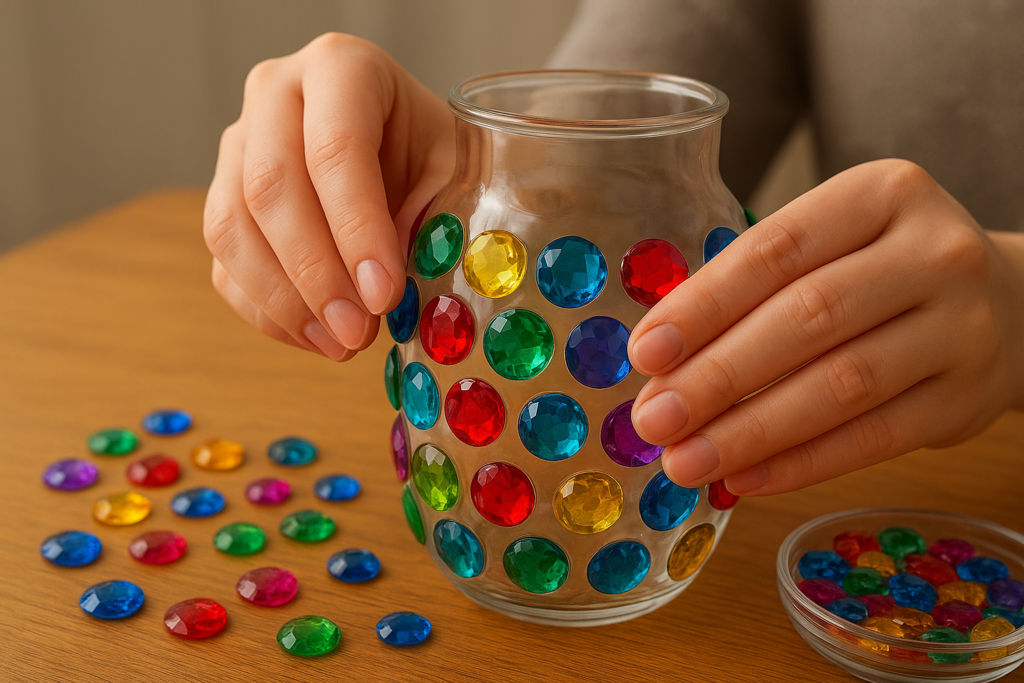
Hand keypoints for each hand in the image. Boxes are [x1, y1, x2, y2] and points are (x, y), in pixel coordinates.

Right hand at [203, 33, 454, 359]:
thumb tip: (384, 290)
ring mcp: (238, 145)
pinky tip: (316, 338)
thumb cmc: (428, 149)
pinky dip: (267, 312)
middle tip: (359, 331)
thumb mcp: (451, 168)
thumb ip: (427, 216)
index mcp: (341, 68)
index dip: (356, 228)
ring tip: (342, 343)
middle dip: (316, 273)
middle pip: (271, 188)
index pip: (334, 149)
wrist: (398, 142)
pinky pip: (224, 264)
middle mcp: (274, 94)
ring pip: (231, 228)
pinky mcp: (223, 198)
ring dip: (285, 301)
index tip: (384, 292)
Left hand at [628, 159, 1023, 495]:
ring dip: (750, 431)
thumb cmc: (881, 270)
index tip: (646, 352)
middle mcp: (932, 253)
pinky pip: (874, 439)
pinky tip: (744, 477)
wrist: (1007, 304)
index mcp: (882, 193)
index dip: (703, 305)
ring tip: (685, 460)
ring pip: (841, 384)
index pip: (776, 250)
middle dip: (717, 376)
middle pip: (807, 318)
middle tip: (653, 419)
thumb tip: (660, 359)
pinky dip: (801, 463)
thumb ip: (756, 286)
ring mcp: (961, 327)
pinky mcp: (967, 399)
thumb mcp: (832, 244)